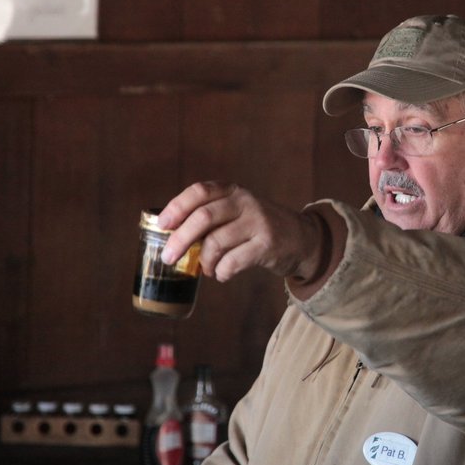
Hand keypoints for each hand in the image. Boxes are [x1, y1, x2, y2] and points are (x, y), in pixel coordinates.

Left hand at [156, 181, 323, 282]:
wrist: (302, 238)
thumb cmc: (258, 227)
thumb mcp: (237, 211)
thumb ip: (211, 217)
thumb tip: (171, 238)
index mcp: (233, 190)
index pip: (200, 191)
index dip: (177, 207)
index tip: (163, 224)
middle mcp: (246, 202)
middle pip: (204, 217)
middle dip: (181, 239)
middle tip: (169, 257)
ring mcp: (258, 222)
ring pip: (217, 242)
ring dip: (205, 261)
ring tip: (206, 269)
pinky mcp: (268, 244)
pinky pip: (233, 261)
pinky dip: (221, 272)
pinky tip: (222, 274)